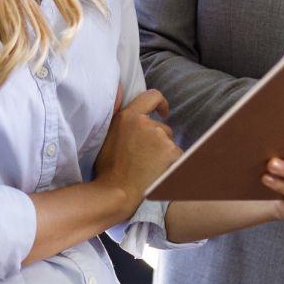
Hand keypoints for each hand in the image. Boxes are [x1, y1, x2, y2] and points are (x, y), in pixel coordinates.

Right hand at [95, 88, 182, 206]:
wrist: (118, 191)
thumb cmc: (108, 169)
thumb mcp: (107, 136)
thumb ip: (119, 118)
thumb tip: (121, 92)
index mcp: (128, 116)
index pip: (151, 96)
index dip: (161, 103)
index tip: (163, 112)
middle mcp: (146, 123)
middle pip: (162, 127)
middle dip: (158, 140)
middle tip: (144, 158)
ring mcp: (160, 137)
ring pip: (169, 142)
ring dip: (163, 152)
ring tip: (148, 167)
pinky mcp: (172, 152)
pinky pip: (176, 156)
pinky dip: (171, 164)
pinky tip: (157, 173)